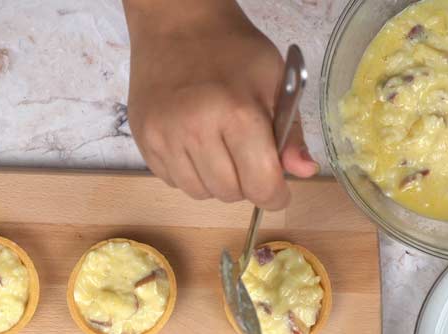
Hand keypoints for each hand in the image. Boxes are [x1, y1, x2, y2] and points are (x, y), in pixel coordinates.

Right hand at [122, 0, 318, 209]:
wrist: (178, 25)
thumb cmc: (232, 51)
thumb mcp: (275, 82)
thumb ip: (291, 132)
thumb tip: (304, 171)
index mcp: (237, 114)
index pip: (260, 185)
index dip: (275, 194)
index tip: (277, 189)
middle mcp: (196, 130)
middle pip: (230, 194)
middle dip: (245, 184)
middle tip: (247, 158)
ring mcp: (164, 136)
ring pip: (199, 193)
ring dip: (215, 182)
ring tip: (220, 149)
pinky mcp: (144, 139)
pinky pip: (172, 181)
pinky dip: (189, 172)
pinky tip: (195, 144)